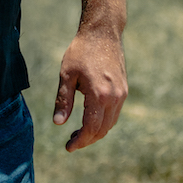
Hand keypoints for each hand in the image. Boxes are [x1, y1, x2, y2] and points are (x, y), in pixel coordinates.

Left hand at [55, 28, 127, 151]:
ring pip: (110, 123)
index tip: (68, 147)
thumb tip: (58, 123)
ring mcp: (122, 94)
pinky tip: (90, 120)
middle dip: (87, 139)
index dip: (80, 141)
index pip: (91, 127)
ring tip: (78, 134)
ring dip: (96, 132)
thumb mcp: (66, 75)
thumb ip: (63, 100)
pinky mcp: (124, 90)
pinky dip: (103, 122)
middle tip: (71, 143)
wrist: (103, 34)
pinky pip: (114, 114)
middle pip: (102, 129)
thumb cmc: (80, 52)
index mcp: (99, 95)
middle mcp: (115, 97)